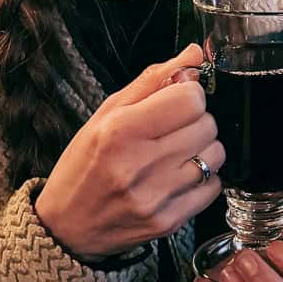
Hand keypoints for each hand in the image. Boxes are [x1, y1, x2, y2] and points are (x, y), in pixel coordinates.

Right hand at [34, 44, 223, 261]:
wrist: (66, 228)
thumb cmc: (84, 164)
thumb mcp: (106, 112)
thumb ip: (153, 79)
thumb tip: (194, 54)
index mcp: (121, 130)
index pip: (191, 98)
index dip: (188, 94)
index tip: (175, 101)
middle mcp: (140, 164)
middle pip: (207, 124)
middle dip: (195, 120)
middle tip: (171, 129)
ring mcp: (156, 196)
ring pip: (216, 155)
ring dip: (202, 149)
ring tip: (175, 153)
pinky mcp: (169, 221)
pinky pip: (213, 187)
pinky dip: (204, 179)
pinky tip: (178, 177)